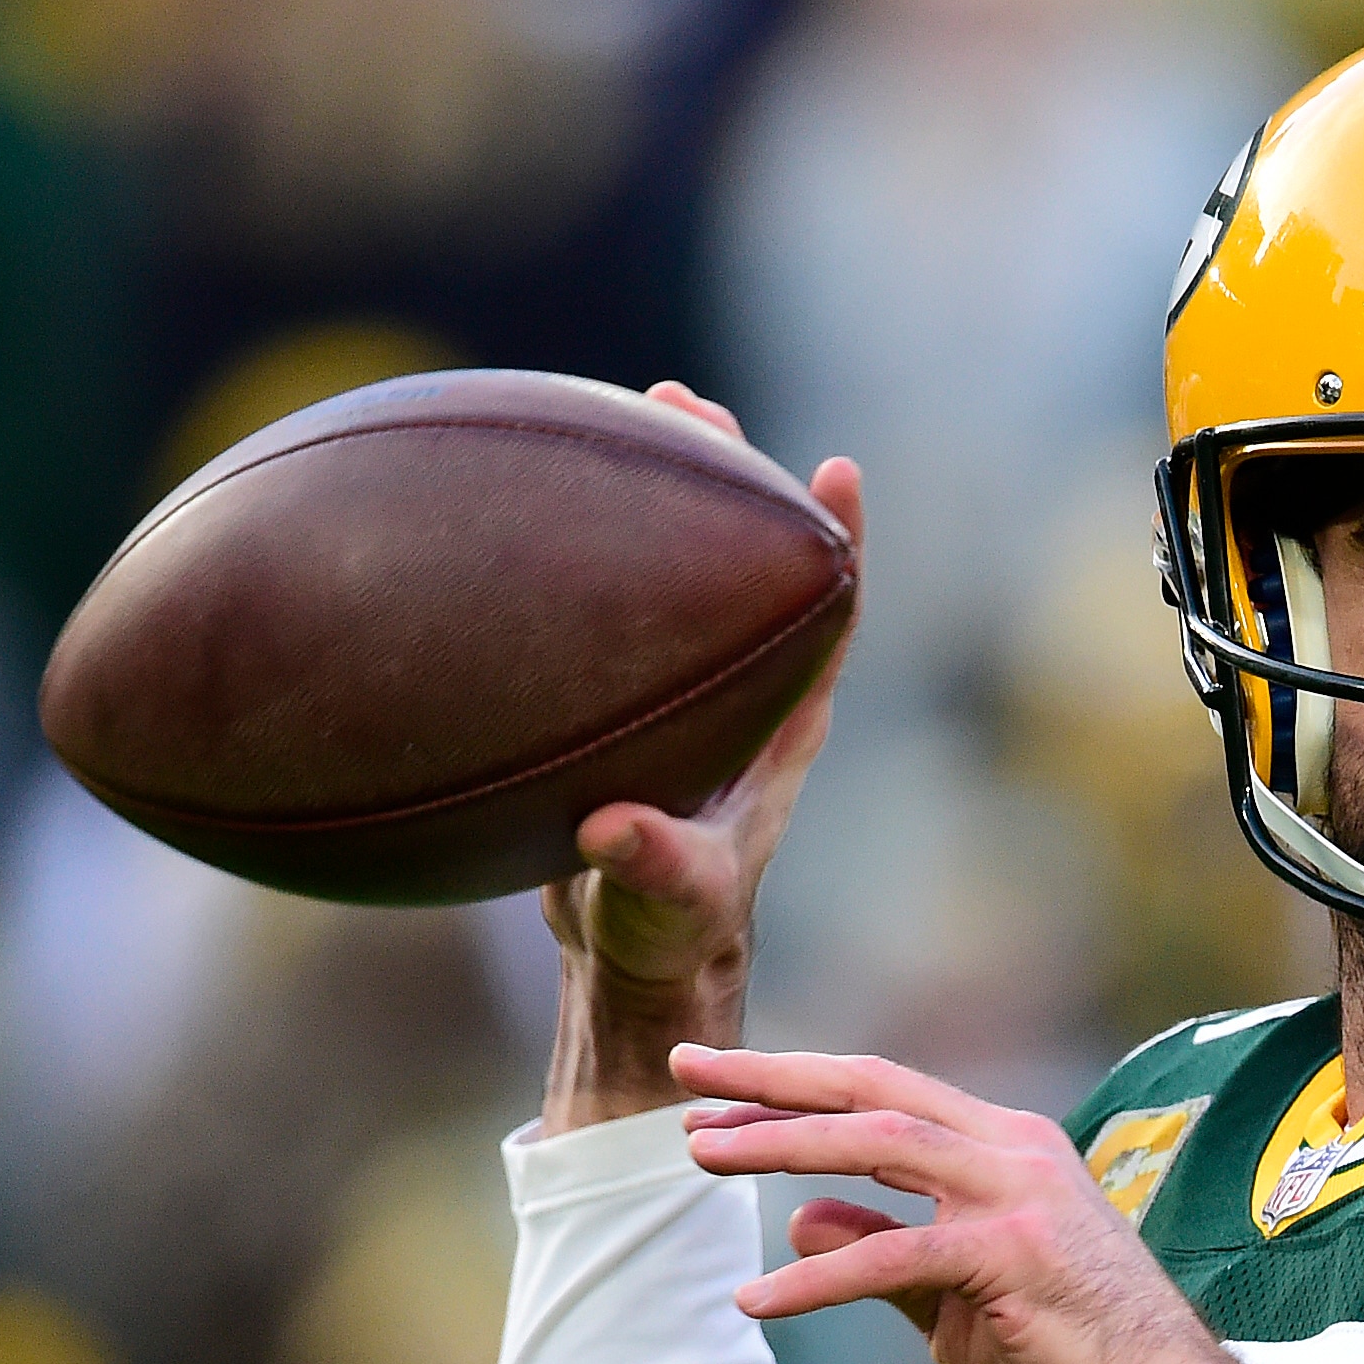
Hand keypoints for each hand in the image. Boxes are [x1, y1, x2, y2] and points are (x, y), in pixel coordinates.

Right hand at [536, 390, 860, 1127]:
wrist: (625, 958)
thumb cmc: (666, 932)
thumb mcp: (665, 902)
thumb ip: (651, 864)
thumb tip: (613, 829)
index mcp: (777, 729)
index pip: (830, 618)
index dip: (841, 542)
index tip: (837, 471)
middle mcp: (741, 693)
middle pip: (753, 562)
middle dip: (731, 475)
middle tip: (687, 405)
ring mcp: (685, 691)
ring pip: (683, 569)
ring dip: (661, 490)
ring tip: (624, 410)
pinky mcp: (625, 702)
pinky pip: (611, 607)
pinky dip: (580, 551)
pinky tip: (522, 501)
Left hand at [677, 1047, 1363, 1363]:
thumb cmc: (1075, 1353)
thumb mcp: (954, 1293)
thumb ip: (883, 1244)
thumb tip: (801, 1217)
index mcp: (1004, 1146)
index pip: (881, 1092)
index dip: (794, 1086)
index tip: (715, 1088)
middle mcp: (1011, 1148)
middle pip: (868, 1090)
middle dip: (768, 1081)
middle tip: (682, 1074)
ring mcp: (1016, 1194)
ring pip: (874, 1141)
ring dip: (778, 1144)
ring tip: (700, 1154)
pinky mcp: (1011, 1254)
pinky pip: (891, 1256)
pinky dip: (816, 1279)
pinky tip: (754, 1302)